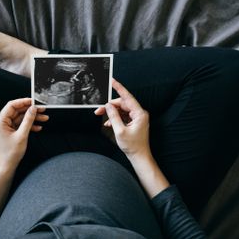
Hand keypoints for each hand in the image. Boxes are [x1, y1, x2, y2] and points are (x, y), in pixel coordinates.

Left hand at [0, 98, 47, 171]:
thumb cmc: (10, 154)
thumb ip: (28, 120)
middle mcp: (2, 123)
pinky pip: (21, 125)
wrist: (6, 167)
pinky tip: (38, 127)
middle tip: (42, 109)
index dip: (23, 102)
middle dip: (31, 110)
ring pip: (21, 118)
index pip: (12, 106)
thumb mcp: (22, 135)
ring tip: (44, 118)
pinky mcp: (11, 133)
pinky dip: (30, 125)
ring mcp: (6, 128)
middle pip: (18, 111)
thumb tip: (33, 109)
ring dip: (32, 118)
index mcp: (0, 122)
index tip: (34, 101)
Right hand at [95, 79, 168, 197]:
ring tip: (101, 117)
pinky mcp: (134, 123)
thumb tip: (108, 106)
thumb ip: (113, 116)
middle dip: (110, 106)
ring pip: (121, 110)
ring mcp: (137, 118)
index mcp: (139, 114)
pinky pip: (123, 116)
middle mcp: (139, 114)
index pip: (127, 97)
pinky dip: (115, 119)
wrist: (139, 157)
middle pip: (122, 104)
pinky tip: (108, 124)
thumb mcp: (120, 131)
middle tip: (98, 110)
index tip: (112, 81)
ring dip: (111, 113)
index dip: (119, 88)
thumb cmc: (133, 146)